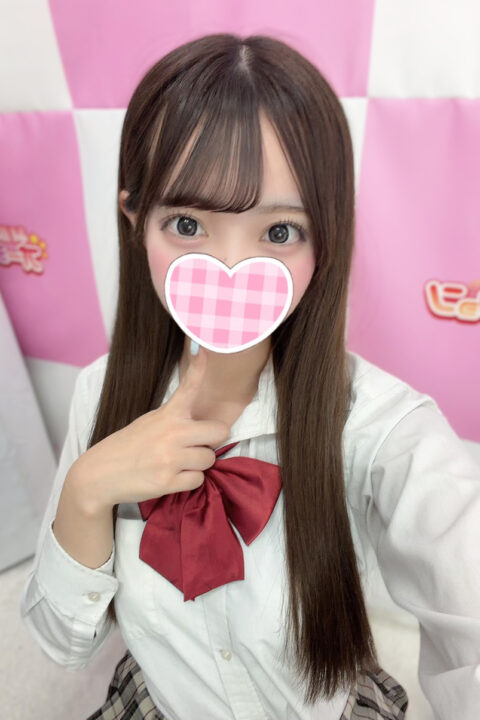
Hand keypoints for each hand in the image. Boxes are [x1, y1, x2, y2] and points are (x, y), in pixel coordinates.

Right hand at [68, 342, 229, 512]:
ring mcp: (170, 457)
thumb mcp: (150, 421)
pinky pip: (198, 479)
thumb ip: (176, 418)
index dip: (198, 368)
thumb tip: (205, 423)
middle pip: (220, 432)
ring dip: (198, 463)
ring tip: (177, 463)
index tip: (202, 349)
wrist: (100, 474)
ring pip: (210, 459)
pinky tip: (171, 476)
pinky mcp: (168, 481)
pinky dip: (188, 480)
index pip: (188, 387)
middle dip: (211, 441)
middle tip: (195, 445)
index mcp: (167, 415)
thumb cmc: (129, 446)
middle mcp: (172, 433)